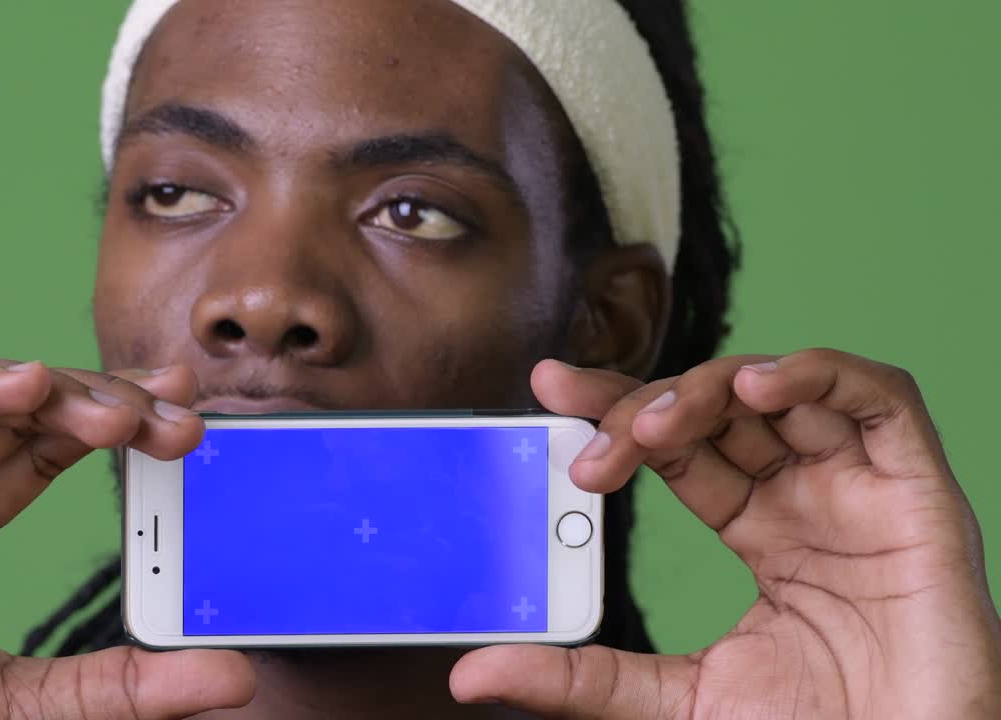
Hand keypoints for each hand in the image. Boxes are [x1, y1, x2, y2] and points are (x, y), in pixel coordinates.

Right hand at [0, 357, 253, 719]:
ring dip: (44, 389)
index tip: (184, 415)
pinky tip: (26, 387)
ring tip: (118, 412)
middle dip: (98, 399)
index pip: (41, 446)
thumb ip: (125, 685)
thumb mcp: (28, 704)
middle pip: (12, 411)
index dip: (110, 419)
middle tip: (175, 411)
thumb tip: (233, 676)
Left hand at [451, 349, 1000, 717]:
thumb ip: (580, 678)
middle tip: (590, 434)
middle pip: (723, 409)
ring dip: (711, 385)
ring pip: (786, 388)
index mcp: (762, 531)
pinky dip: (816, 374)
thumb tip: (470, 673)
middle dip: (647, 404)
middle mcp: (810, 497)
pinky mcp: (922, 493)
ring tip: (654, 427)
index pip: (681, 446)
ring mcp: (864, 489)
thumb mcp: (674, 701)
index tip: (551, 388)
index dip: (619, 410)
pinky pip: (878, 398)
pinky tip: (756, 387)